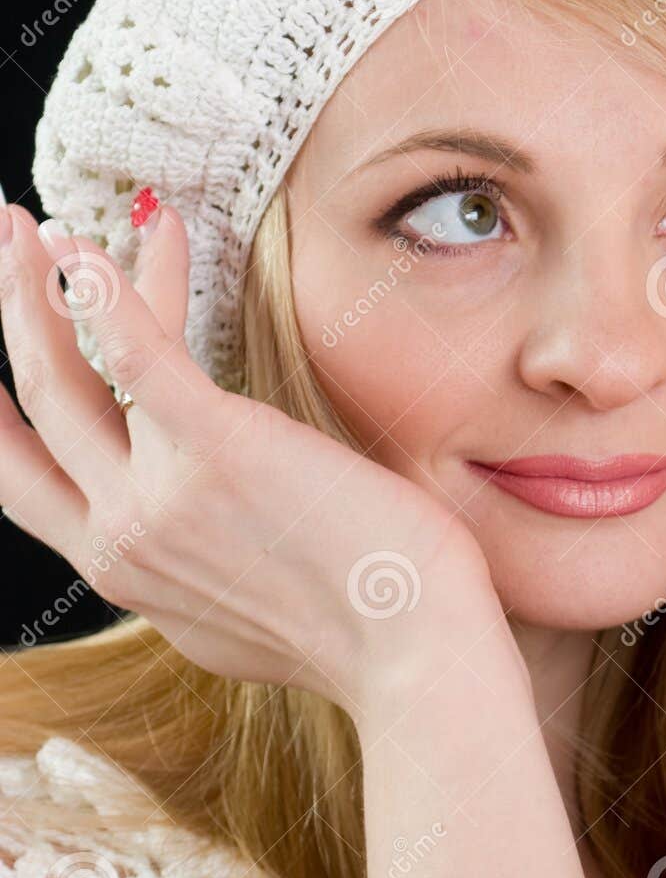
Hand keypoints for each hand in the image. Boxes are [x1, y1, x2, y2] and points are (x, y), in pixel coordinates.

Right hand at [0, 200, 498, 705]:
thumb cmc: (359, 633)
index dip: (3, 413)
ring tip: (26, 221)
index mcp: (126, 574)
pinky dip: (103, 288)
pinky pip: (133, 349)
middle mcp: (120, 538)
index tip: (3, 357)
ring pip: (64, 371)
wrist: (413, 657)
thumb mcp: (238, 620)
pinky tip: (84, 242)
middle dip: (10, 318)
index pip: (26, 479)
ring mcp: (157, 495)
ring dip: (35, 283)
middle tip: (7, 244)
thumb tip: (199, 540)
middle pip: (34, 408)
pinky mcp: (214, 448)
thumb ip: (195, 575)